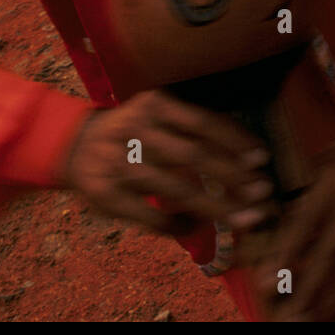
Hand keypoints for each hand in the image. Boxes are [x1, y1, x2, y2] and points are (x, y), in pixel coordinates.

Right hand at [61, 88, 275, 235]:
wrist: (71, 145)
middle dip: (233, 177)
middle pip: (193, 156)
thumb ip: (192, 128)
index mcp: (153, 106)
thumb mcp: (157, 114)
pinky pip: (150, 217)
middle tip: (263, 192)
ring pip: (176, 190)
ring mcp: (118, 164)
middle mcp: (135, 131)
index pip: (202, 122)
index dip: (235, 141)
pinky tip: (195, 227)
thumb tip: (246, 155)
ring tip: (244, 218)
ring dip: (215, 207)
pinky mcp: (106, 195)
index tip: (262, 159)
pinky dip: (177, 225)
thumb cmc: (132, 131)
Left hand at [252, 130, 334, 320]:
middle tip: (288, 316)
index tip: (265, 280)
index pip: (307, 219)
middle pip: (332, 252)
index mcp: (333, 179)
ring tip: (310, 321)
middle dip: (309, 289)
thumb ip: (290, 202)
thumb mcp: (308, 171)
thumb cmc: (332, 164)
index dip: (286, 252)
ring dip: (332, 301)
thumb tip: (258, 237)